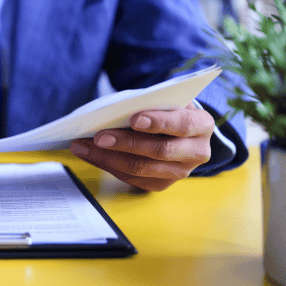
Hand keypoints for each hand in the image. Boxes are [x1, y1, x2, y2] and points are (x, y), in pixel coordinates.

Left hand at [69, 102, 213, 190]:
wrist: (178, 132)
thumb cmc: (167, 110)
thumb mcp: (165, 101)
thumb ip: (149, 104)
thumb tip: (114, 111)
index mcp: (201, 125)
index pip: (182, 124)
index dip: (159, 122)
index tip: (135, 118)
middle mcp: (196, 152)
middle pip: (159, 151)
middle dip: (125, 143)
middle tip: (98, 136)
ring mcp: (180, 172)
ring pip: (142, 168)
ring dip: (108, 158)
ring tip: (83, 147)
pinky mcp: (162, 184)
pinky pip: (132, 178)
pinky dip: (108, 165)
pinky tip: (90, 155)